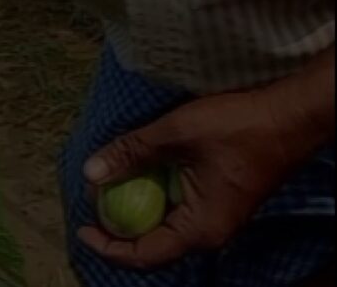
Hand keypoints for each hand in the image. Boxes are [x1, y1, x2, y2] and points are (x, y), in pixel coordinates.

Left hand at [77, 89, 311, 268]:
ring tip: (106, 186)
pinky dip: (151, 196)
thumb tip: (90, 171)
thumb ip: (131, 153)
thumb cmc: (239, 126)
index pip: (143, 255)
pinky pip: (176, 210)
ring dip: (133, 209)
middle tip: (90, 200)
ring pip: (162, 226)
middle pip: (150, 245)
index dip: (108, 246)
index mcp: (199, 229)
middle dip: (116, 227)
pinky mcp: (215, 201)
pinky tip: (134, 174)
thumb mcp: (175, 134)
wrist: (289, 117)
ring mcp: (213, 218)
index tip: (82, 227)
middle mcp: (207, 232)